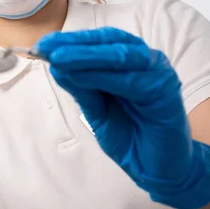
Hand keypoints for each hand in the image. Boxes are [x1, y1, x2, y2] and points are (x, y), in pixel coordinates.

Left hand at [36, 27, 209, 208]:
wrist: (155, 168)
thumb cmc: (128, 135)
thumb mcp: (96, 109)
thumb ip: (81, 87)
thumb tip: (56, 64)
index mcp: (131, 60)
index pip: (100, 40)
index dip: (71, 40)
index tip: (43, 44)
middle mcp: (147, 61)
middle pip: (110, 42)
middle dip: (75, 44)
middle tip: (46, 47)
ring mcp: (159, 74)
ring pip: (120, 56)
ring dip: (86, 56)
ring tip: (58, 58)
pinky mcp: (166, 93)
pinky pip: (133, 80)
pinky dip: (103, 76)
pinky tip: (79, 76)